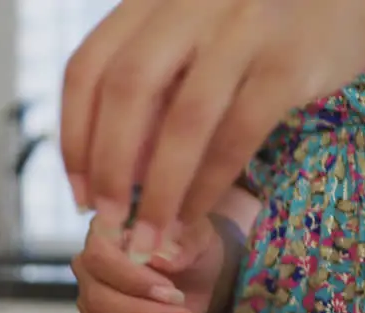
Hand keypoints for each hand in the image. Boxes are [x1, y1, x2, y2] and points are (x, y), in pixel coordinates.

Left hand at [60, 0, 364, 251]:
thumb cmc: (257, 30)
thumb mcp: (193, 37)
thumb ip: (149, 86)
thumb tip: (104, 171)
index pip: (89, 67)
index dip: (74, 136)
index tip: (79, 191)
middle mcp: (193, 3)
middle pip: (126, 90)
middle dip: (109, 167)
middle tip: (106, 220)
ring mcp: (244, 27)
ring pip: (182, 121)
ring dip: (158, 191)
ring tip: (148, 236)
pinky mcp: (290, 63)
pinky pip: (235, 137)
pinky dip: (207, 185)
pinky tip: (193, 215)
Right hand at [73, 218, 220, 312]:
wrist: (198, 278)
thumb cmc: (190, 251)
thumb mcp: (197, 238)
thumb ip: (183, 243)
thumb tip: (163, 259)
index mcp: (103, 239)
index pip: (98, 260)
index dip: (133, 281)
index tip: (174, 293)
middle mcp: (89, 277)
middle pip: (101, 305)